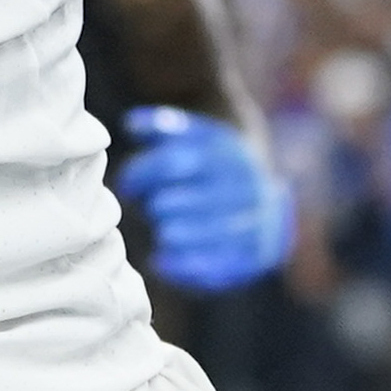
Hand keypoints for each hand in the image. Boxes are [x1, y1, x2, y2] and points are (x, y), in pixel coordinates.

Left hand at [116, 106, 296, 291]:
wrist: (264, 196)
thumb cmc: (213, 164)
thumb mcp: (197, 136)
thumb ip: (164, 127)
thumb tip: (132, 123)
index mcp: (226, 154)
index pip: (172, 162)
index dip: (142, 174)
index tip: (127, 185)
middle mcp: (243, 187)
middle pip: (183, 201)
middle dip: (158, 206)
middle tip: (150, 209)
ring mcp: (254, 223)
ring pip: (202, 234)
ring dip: (171, 234)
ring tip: (162, 231)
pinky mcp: (255, 256)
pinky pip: (217, 267)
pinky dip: (185, 267)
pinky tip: (160, 262)